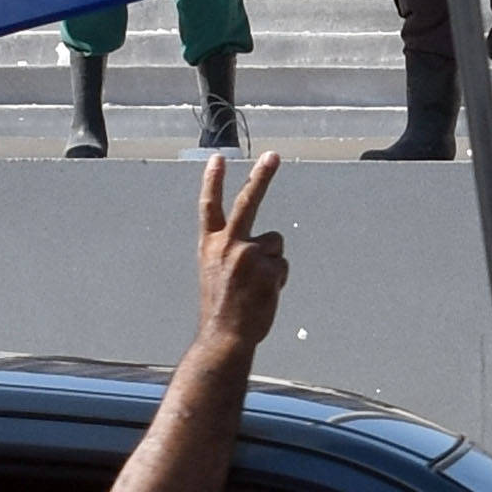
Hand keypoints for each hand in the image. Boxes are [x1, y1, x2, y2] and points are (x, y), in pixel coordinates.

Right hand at [195, 151, 286, 348]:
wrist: (225, 336)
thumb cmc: (221, 307)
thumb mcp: (214, 272)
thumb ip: (231, 250)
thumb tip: (265, 243)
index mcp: (210, 245)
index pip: (210, 206)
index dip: (213, 181)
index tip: (218, 159)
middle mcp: (228, 245)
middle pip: (248, 202)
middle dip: (261, 176)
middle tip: (273, 155)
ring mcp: (249, 255)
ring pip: (274, 243)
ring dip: (271, 262)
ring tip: (255, 286)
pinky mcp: (268, 269)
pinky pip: (282, 266)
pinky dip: (277, 280)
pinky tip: (263, 295)